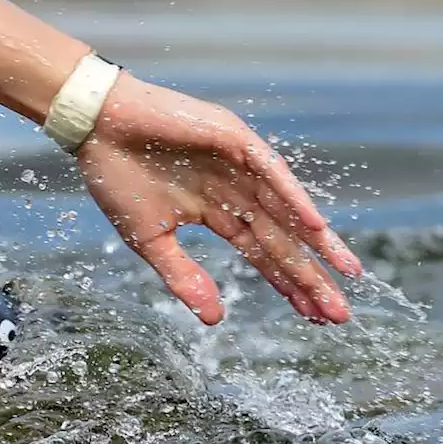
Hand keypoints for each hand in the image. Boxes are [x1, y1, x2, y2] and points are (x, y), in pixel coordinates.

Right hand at [76, 75, 362, 324]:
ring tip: (346, 271)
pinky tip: (314, 224)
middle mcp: (234, 189)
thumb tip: (214, 319)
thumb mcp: (148, 239)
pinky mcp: (231, 138)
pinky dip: (292, 196)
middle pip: (281, 238)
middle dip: (310, 274)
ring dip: (315, 239)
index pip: (260, 252)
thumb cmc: (115, 175)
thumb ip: (181, 275)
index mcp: (215, 211)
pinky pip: (269, 170)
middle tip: (340, 312)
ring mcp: (237, 163)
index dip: (287, 283)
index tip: (314, 316)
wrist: (96, 125)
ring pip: (285, 207)